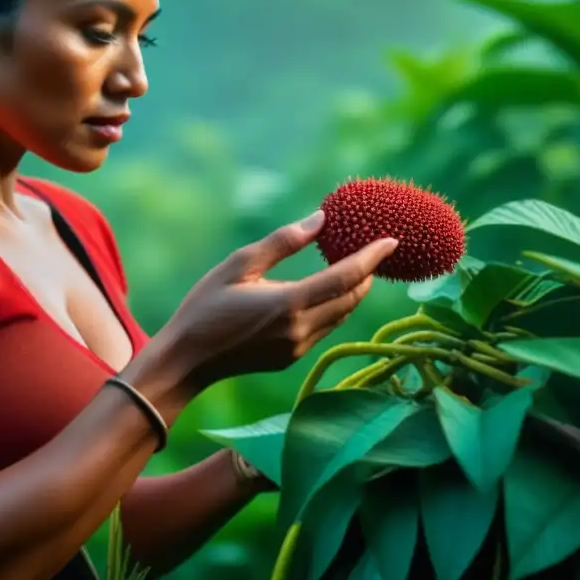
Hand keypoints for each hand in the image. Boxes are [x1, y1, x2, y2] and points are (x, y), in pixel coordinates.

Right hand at [158, 210, 397, 392]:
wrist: (187, 360)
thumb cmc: (206, 306)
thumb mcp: (239, 265)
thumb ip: (283, 242)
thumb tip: (321, 219)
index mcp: (288, 304)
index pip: (345, 278)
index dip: (372, 258)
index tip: (391, 240)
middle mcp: (300, 329)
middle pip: (352, 298)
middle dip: (367, 273)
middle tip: (373, 248)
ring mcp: (299, 347)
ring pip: (342, 314)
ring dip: (353, 290)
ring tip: (354, 265)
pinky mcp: (293, 357)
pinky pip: (326, 327)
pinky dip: (335, 306)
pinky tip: (327, 290)